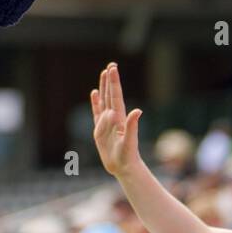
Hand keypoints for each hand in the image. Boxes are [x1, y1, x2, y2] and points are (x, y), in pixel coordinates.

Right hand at [89, 62, 140, 178]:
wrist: (124, 167)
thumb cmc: (128, 156)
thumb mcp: (130, 141)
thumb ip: (132, 126)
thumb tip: (137, 111)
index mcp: (119, 118)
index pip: (116, 96)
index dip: (114, 82)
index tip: (112, 68)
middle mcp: (113, 117)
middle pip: (110, 95)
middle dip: (110, 80)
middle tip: (111, 65)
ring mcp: (107, 122)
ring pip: (104, 100)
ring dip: (103, 87)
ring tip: (103, 74)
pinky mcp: (100, 130)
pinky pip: (96, 112)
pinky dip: (95, 102)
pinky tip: (94, 93)